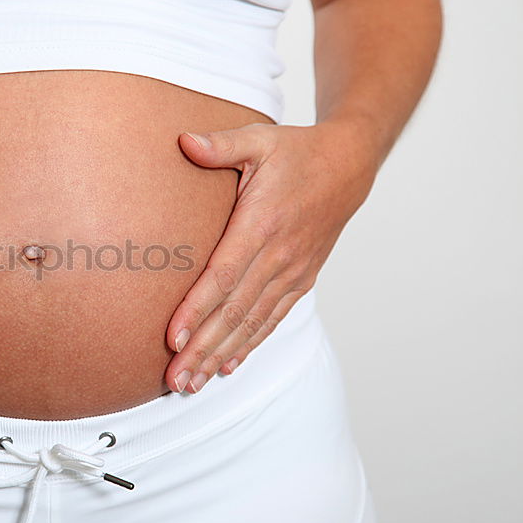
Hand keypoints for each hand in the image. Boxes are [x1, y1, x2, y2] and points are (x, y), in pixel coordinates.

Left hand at [164, 120, 377, 393]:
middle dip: (202, 349)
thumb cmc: (296, 152)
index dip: (197, 310)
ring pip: (252, 323)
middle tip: (174, 380)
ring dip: (220, 355)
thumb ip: (220, 144)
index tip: (173, 338)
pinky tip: (227, 366)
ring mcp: (292, 272)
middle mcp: (278, 256)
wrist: (350, 165)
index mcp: (262, 224)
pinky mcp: (300, 279)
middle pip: (234, 312)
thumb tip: (184, 141)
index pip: (224, 276)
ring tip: (192, 384)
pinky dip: (249, 345)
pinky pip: (271, 319)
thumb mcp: (258, 139)